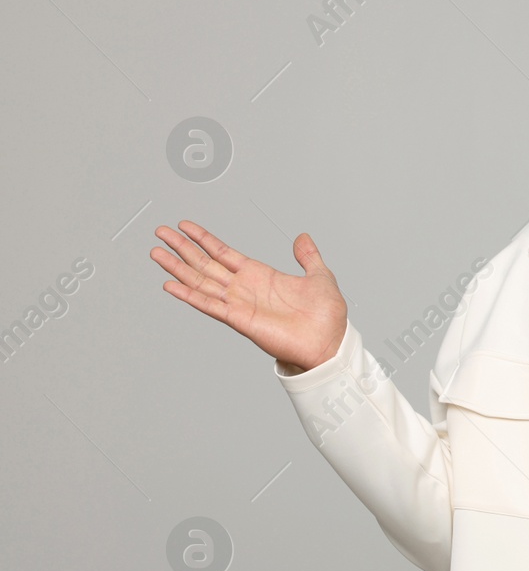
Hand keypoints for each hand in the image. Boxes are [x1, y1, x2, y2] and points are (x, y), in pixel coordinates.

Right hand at [151, 221, 348, 371]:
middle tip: (160, 233)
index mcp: (260, 276)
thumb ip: (308, 256)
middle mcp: (244, 288)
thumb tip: (302, 238)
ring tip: (156, 253)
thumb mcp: (319, 276)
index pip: (223, 253)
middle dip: (182, 248)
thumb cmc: (326, 317)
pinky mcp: (239, 320)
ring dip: (177, 268)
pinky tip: (170, 285)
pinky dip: (189, 295)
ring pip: (200, 281)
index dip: (204, 239)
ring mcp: (239, 303)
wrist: (330, 343)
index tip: (185, 227)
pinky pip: (208, 305)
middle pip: (204, 264)